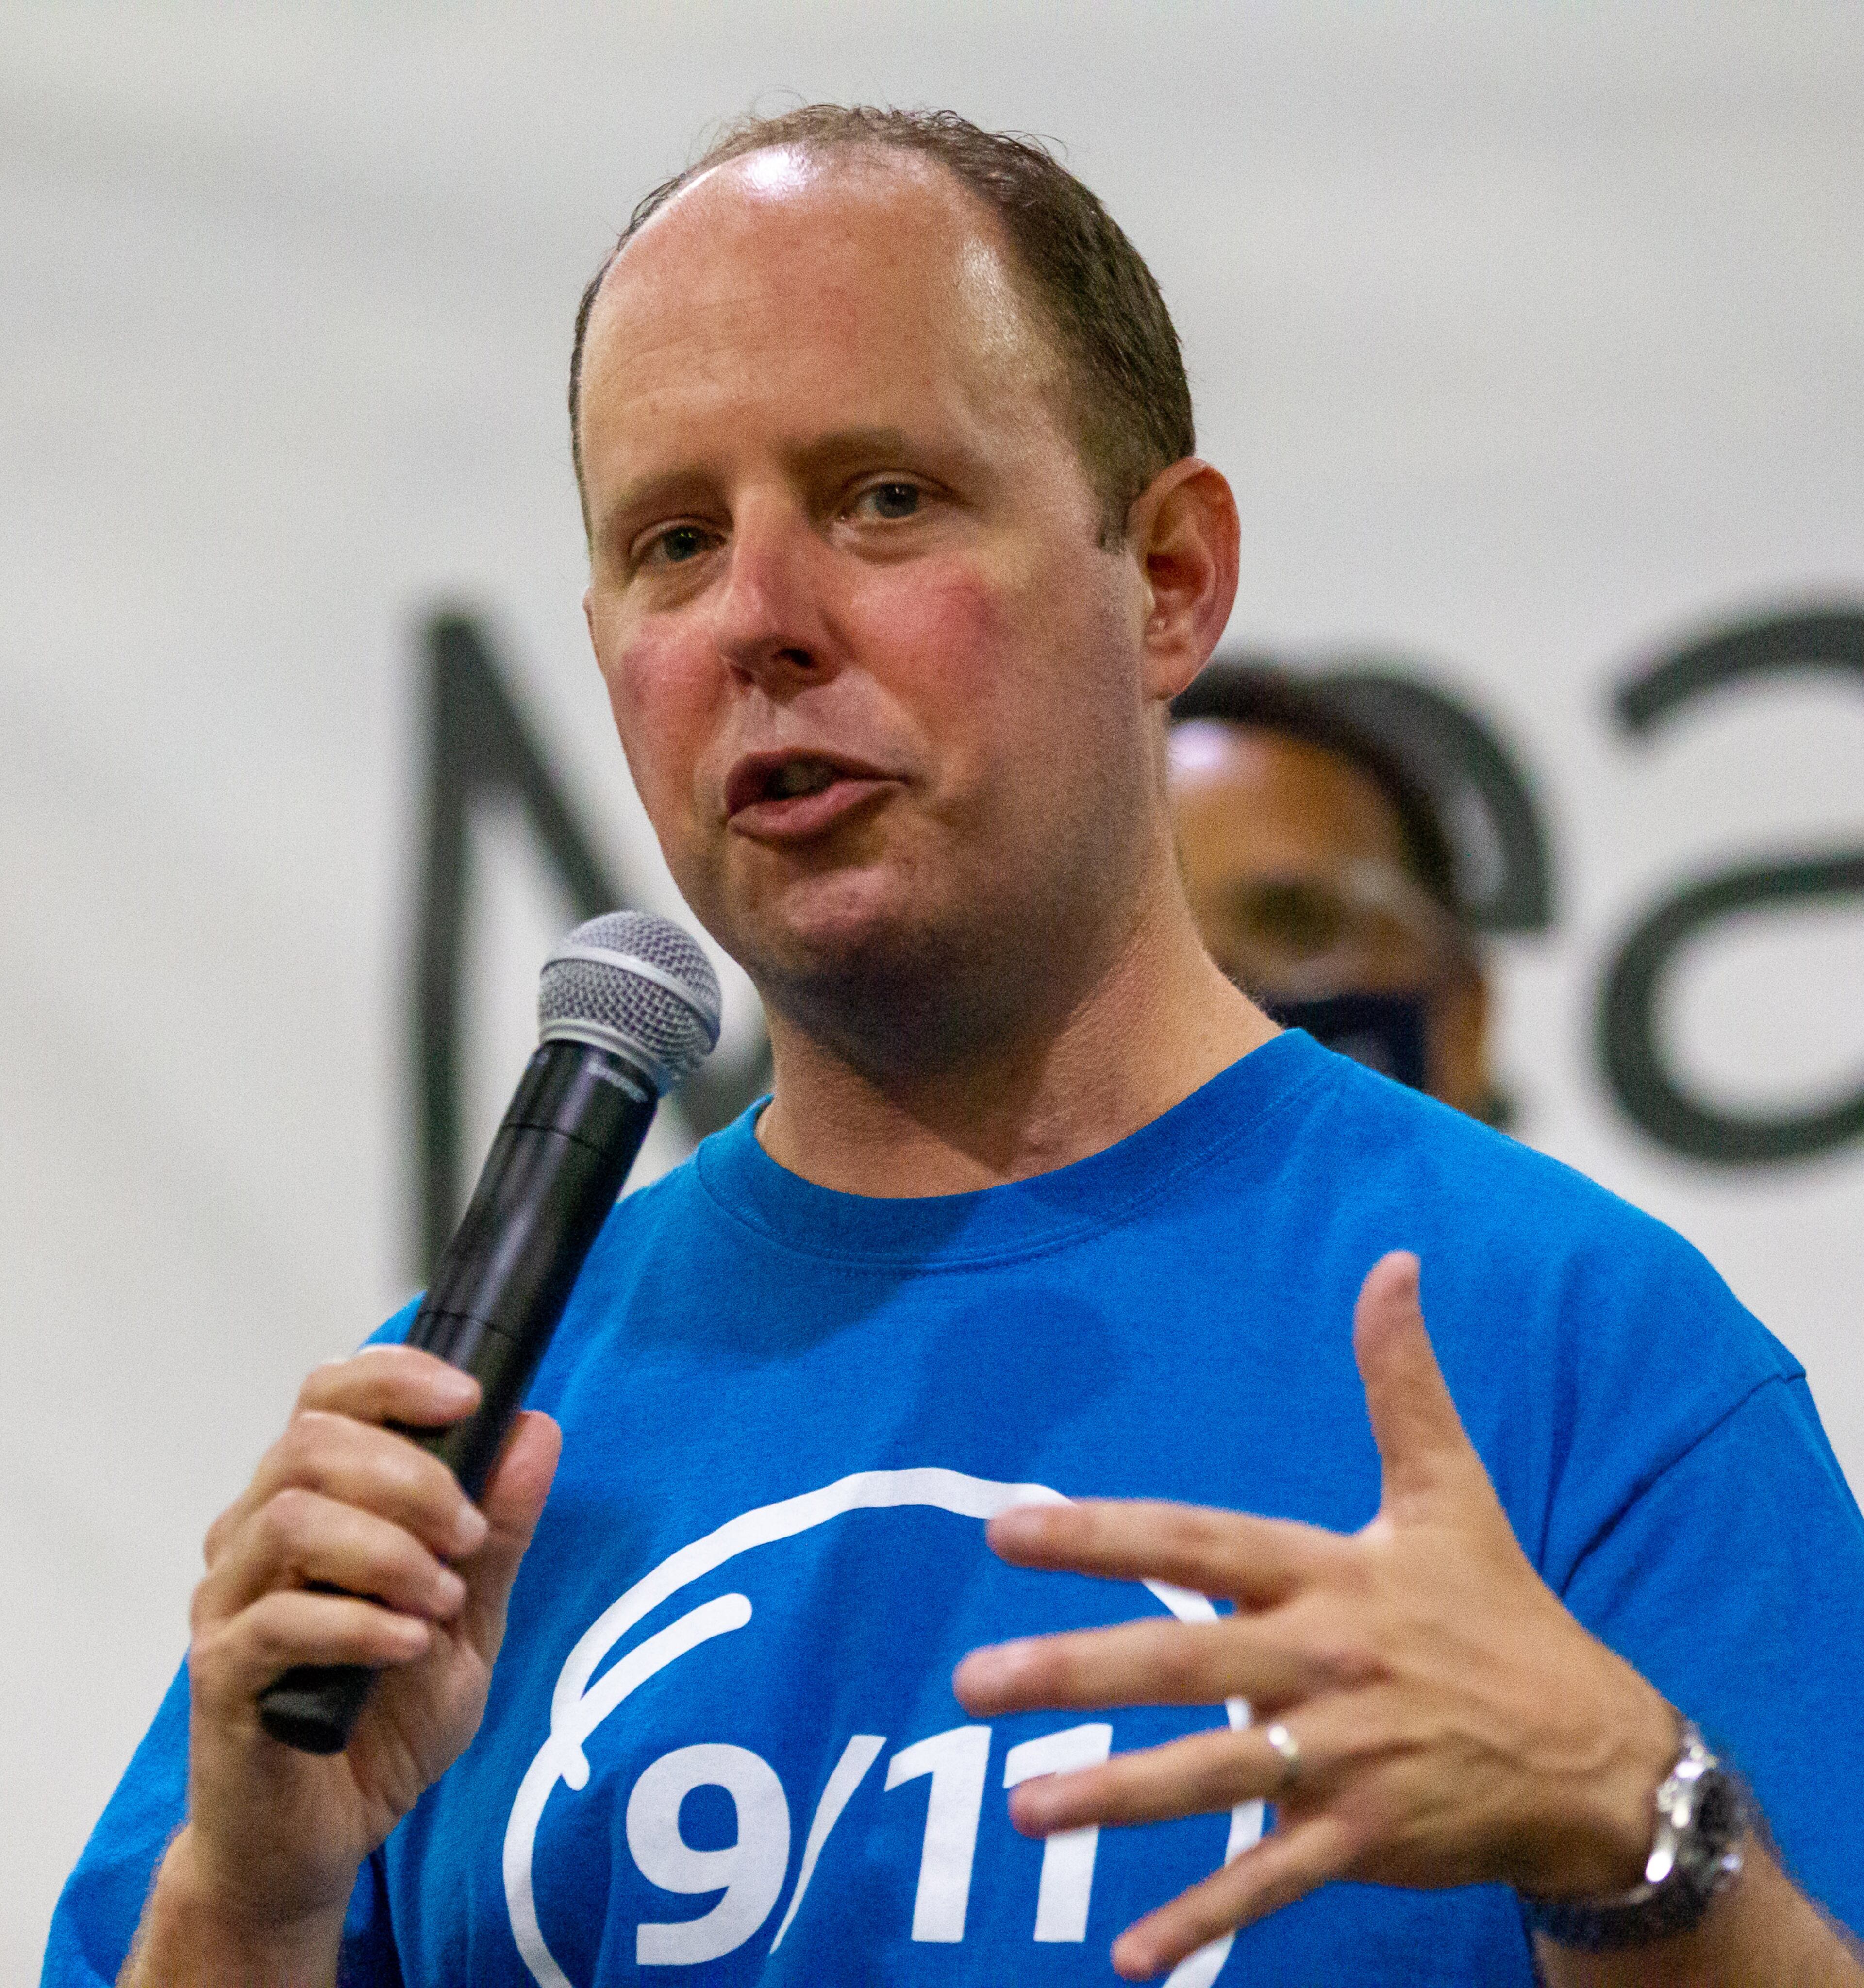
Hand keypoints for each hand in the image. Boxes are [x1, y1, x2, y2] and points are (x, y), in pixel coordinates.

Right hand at [167, 1348, 558, 1951]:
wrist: (321, 1840)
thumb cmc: (385, 1718)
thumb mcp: (472, 1618)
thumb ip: (501, 1530)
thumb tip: (536, 1431)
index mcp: (311, 1502)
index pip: (328, 1395)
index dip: (394, 1379)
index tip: (470, 1399)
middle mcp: (255, 1537)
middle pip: (309, 1444)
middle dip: (411, 1475)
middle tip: (470, 1534)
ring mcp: (229, 1604)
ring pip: (288, 1519)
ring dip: (387, 1548)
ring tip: (441, 1599)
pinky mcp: (221, 1676)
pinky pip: (278, 1621)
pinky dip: (360, 1622)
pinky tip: (410, 1643)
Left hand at [953, 1251, 1678, 1980]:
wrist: (1595, 1750)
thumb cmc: (1499, 1607)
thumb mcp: (1451, 1489)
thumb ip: (1402, 1382)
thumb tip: (1395, 1261)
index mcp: (1331, 1573)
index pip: (1197, 1542)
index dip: (1104, 1535)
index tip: (1008, 1531)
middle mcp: (1327, 1662)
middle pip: (1184, 1664)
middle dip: (1077, 1672)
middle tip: (974, 1684)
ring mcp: (1348, 1759)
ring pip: (1214, 1778)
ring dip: (1117, 1799)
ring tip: (1022, 1808)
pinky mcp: (1368, 1841)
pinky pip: (1273, 1882)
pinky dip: (1205, 1918)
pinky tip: (1129, 1957)